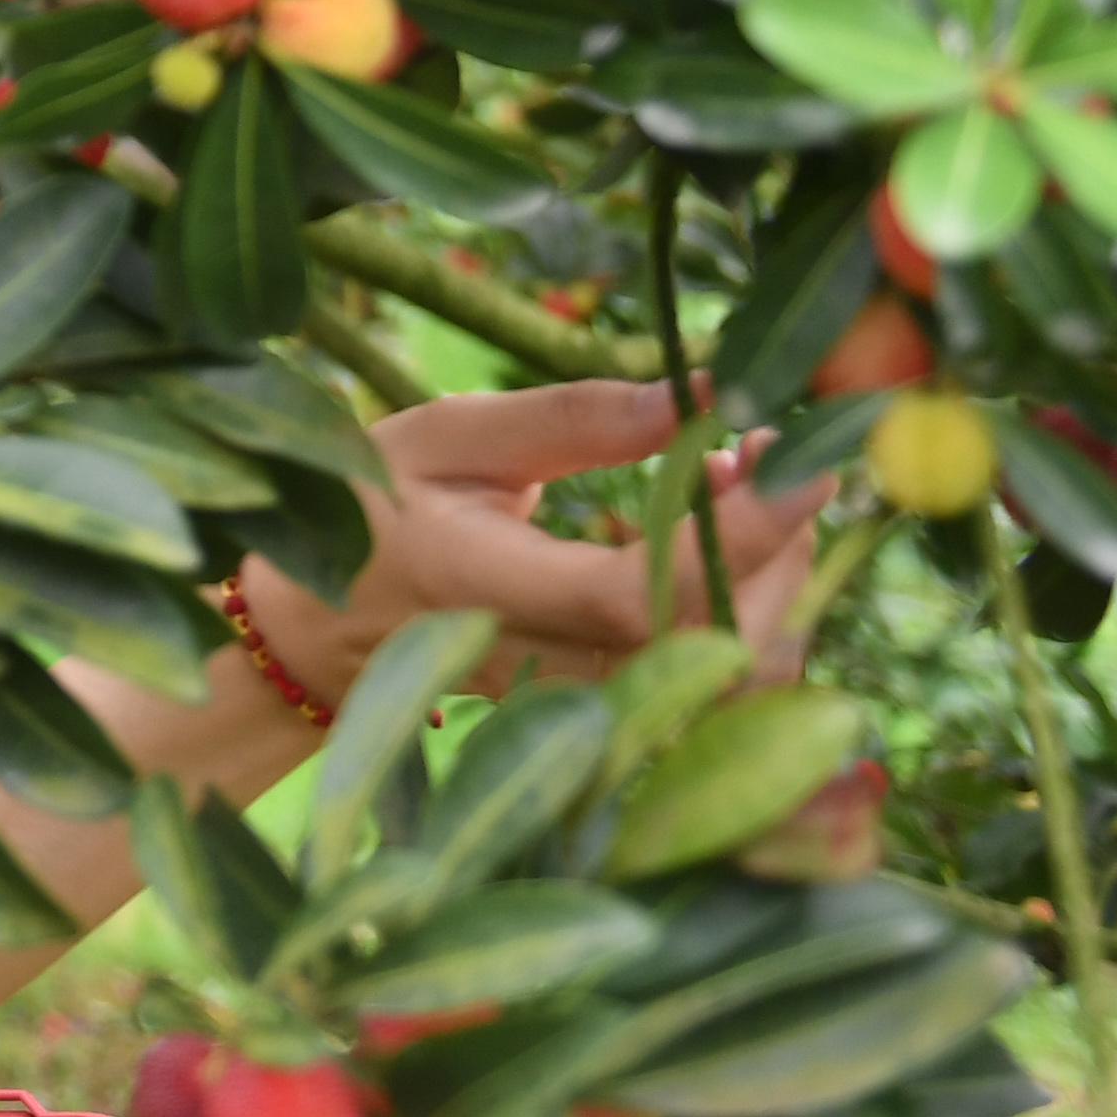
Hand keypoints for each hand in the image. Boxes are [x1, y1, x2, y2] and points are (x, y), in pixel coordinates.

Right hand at [238, 379, 829, 713]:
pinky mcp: (609, 723)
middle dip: (779, 549)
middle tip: (761, 452)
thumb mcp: (445, 436)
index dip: (744, 535)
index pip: (646, 592)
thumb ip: (571, 417)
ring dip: (772, 586)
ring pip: (733, 687)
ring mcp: (582, 714)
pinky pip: (716, 692)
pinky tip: (713, 547)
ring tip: (734, 493)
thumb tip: (698, 393)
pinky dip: (750, 619)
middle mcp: (546, 671)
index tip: (801, 457)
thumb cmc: (373, 511)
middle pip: (716, 650)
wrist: (315, 629)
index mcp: (493, 590)